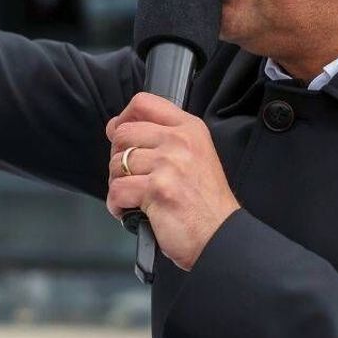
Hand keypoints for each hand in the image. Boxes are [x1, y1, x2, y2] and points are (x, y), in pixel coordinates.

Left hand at [106, 92, 239, 270]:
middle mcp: (179, 142)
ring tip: (134, 197)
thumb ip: (163, 138)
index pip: (143, 103)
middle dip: (118, 158)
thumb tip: (118, 128)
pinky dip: (117, 205)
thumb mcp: (195, 154)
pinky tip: (130, 210)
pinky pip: (117, 190)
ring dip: (117, 184)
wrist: (221, 234)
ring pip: (116, 164)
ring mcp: (169, 164)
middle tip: (130, 177)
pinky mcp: (157, 189)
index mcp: (189, 129)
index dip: (123, 118)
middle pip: (123, 133)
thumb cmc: (205, 202)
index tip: (119, 134)